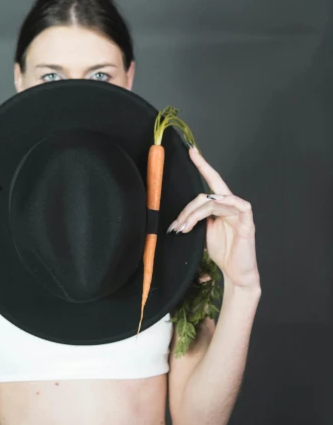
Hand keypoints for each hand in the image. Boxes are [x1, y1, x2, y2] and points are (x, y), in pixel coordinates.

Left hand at [167, 146, 260, 290]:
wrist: (235, 273)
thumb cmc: (222, 252)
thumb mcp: (204, 232)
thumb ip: (198, 218)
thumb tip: (181, 214)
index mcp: (221, 206)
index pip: (211, 182)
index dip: (202, 165)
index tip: (192, 151)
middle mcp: (231, 205)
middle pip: (206, 195)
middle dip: (188, 209)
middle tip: (177, 225)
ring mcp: (240, 212)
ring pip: (213, 201)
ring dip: (195, 214)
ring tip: (184, 229)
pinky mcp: (247, 221)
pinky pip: (235, 206)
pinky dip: (219, 208)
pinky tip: (209, 215)